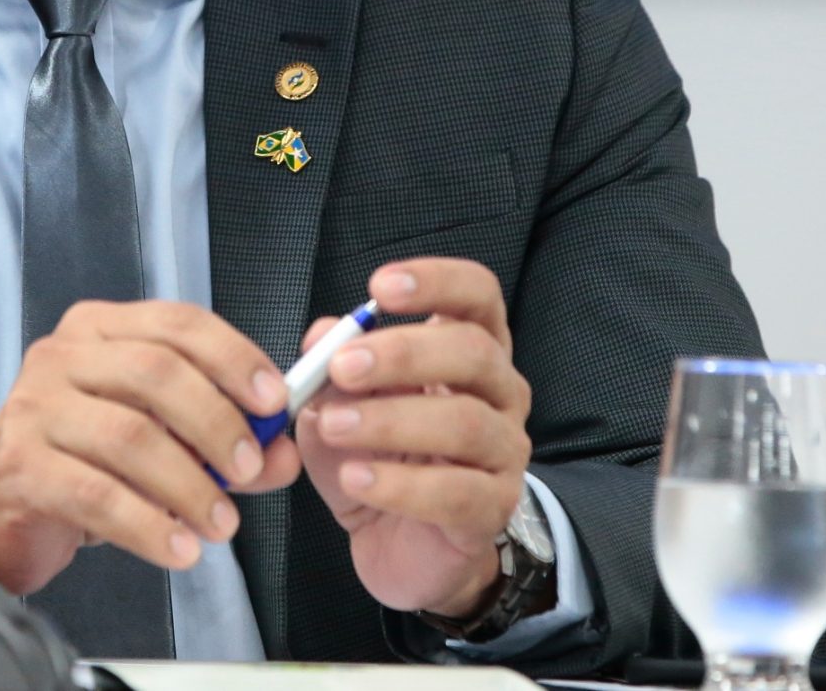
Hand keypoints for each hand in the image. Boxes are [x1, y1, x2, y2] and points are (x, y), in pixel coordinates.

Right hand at [0, 299, 300, 594]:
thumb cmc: (80, 460)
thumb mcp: (158, 439)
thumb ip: (223, 441)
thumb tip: (282, 453)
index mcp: (100, 330)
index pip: (177, 323)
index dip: (232, 357)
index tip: (273, 401)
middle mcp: (63, 356)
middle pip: (155, 372)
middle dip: (215, 422)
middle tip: (249, 469)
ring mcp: (34, 407)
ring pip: (129, 436)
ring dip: (189, 484)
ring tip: (221, 524)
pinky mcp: (19, 466)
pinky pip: (96, 494)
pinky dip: (148, 525)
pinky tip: (178, 547)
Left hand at [295, 258, 533, 616]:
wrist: (399, 545)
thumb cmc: (378, 458)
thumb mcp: (342, 403)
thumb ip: (332, 366)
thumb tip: (321, 335)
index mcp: (468, 349)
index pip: (477, 294)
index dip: (437, 281)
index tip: (378, 288)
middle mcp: (499, 392)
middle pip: (473, 352)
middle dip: (402, 353)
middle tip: (340, 368)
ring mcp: (504, 452)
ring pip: (465, 423)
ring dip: (391, 420)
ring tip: (334, 427)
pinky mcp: (493, 510)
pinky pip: (457, 493)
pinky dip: (400, 486)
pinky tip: (356, 478)